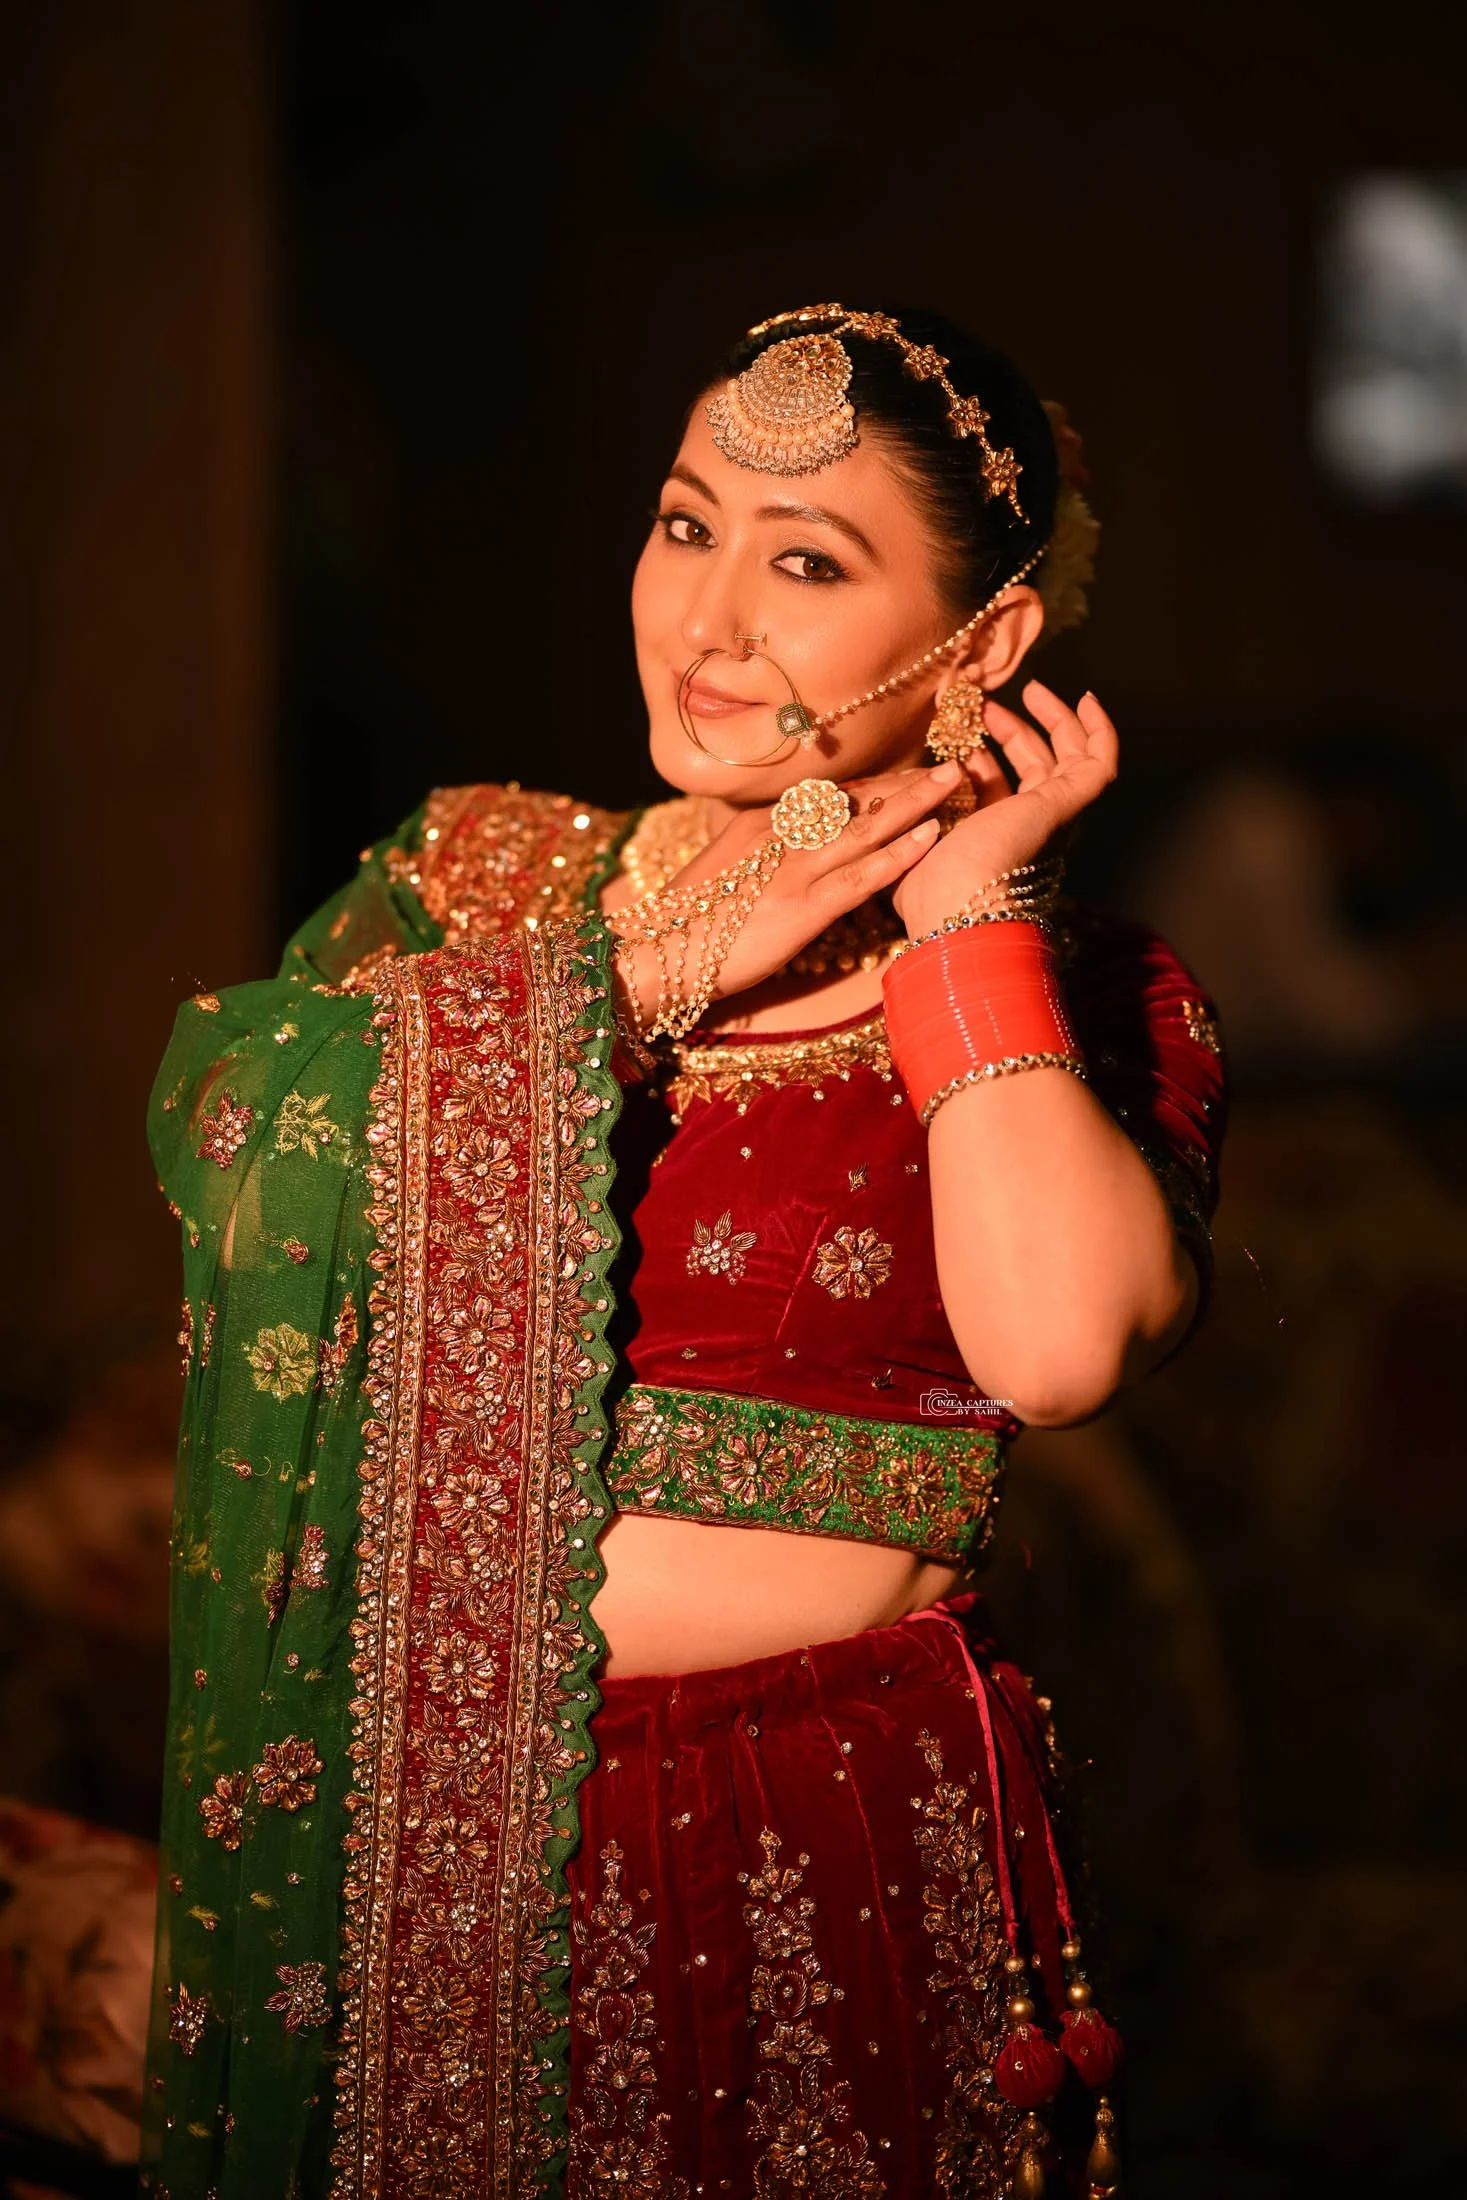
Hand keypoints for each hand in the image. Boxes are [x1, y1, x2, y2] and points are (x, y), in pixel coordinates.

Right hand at [611, 761, 959, 1026]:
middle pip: (854, 800)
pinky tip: (930, 838)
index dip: (875, 784)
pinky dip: (897, 854)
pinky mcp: (801, 907)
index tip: (911, 773)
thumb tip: (793, 847)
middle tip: (951, 765)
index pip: (829, 795)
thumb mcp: (725, 871)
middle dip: (905, 783)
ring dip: (914, 803)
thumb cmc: (690, 921)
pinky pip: (860, 876)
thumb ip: (762, 852)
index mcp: (760, 821)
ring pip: (865, 827)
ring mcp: (792, 869)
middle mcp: (780, 833)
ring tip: (956, 783)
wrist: (660, 956)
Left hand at [892, 682, 1118, 939]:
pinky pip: (1099, 763)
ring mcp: (1049, 815)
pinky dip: (1100, 730)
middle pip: (1034, 769)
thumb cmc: (924, 886)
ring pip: (1067, 760)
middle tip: (993, 701)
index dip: (987, 754)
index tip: (967, 725)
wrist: (955, 905)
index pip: (997, 788)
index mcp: (989, 838)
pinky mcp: (1065, 803)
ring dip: (1052, 719)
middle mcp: (1025, 827)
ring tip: (1029, 687)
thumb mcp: (909, 838)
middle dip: (1016, 729)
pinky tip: (1088, 699)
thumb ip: (908, 816)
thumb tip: (898, 793)